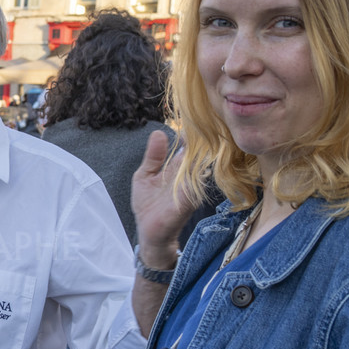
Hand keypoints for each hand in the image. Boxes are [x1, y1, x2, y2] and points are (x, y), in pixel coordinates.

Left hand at [131, 130, 194, 268]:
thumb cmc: (147, 205)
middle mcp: (186, 177)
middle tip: (203, 120)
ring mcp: (189, 189)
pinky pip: (194, 186)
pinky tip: (197, 164)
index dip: (190, 132)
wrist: (150, 234)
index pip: (187, 146)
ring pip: (200, 167)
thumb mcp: (145, 175)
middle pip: (197, 154)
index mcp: (176, 168)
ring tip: (203, 137)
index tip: (193, 114)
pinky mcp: (186, 202)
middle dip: (200, 139)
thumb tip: (158, 132)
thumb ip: (153, 156)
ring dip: (200, 154)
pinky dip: (195, 175)